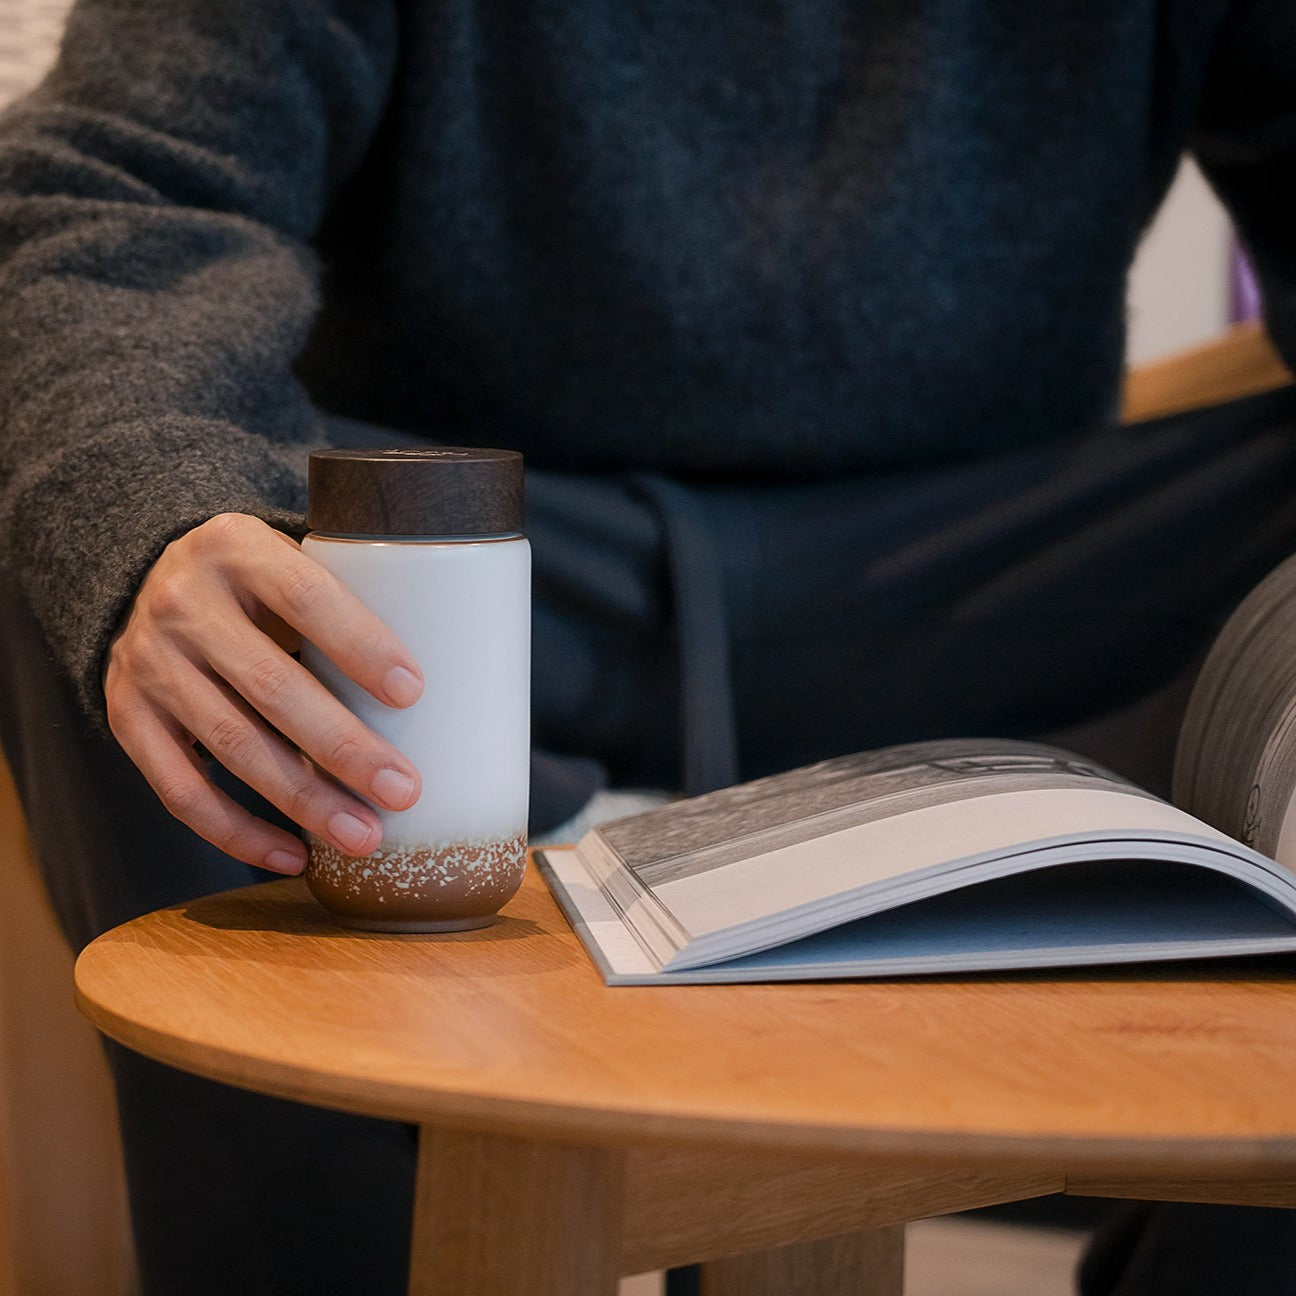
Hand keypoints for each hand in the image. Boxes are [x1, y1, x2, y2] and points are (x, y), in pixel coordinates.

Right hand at [105, 513, 423, 873]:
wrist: (149, 582)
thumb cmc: (260, 584)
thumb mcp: (291, 560)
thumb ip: (347, 600)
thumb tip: (456, 671)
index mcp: (237, 548)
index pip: (305, 596)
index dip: (359, 643)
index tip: (413, 692)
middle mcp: (183, 604)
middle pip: (270, 685)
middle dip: (342, 746)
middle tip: (404, 790)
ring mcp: (149, 663)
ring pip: (230, 744)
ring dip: (303, 800)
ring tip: (364, 837)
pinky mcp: (128, 717)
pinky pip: (180, 790)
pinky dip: (238, 832)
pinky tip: (293, 856)